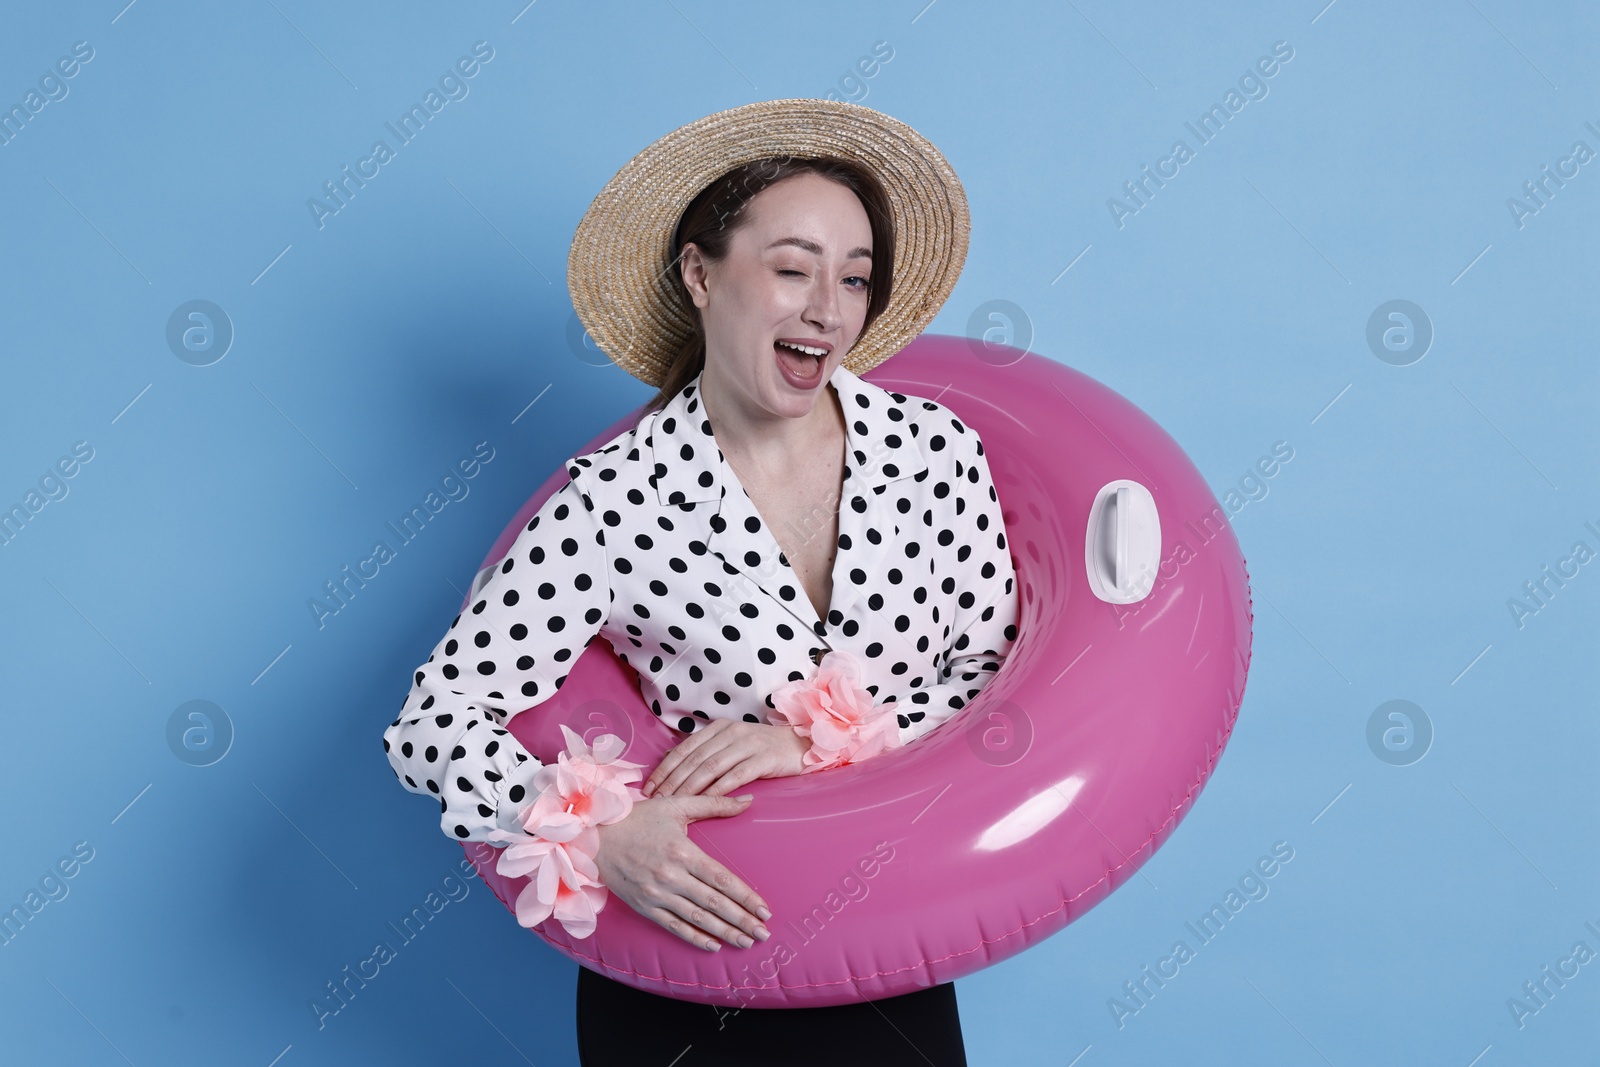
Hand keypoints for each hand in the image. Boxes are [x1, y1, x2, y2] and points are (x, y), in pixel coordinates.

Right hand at [592, 794, 771, 949]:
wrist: (593, 837)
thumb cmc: (638, 818)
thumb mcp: (676, 805)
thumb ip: (714, 804)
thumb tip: (748, 801)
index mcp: (682, 851)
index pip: (722, 879)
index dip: (745, 896)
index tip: (764, 909)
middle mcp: (671, 876)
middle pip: (714, 903)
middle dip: (742, 920)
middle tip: (763, 933)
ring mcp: (656, 894)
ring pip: (697, 918)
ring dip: (724, 932)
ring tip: (745, 942)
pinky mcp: (643, 906)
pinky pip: (673, 926)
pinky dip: (694, 937)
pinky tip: (713, 945)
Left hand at [642, 720, 808, 798]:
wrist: (802, 745)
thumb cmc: (763, 750)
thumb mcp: (732, 744)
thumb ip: (708, 752)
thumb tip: (675, 768)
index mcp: (719, 728)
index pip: (684, 749)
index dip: (664, 769)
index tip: (649, 788)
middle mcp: (731, 732)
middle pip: (694, 759)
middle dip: (671, 782)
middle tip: (656, 801)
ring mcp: (748, 744)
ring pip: (710, 768)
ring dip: (689, 788)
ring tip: (675, 805)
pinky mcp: (764, 758)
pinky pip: (735, 776)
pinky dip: (718, 790)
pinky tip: (705, 803)